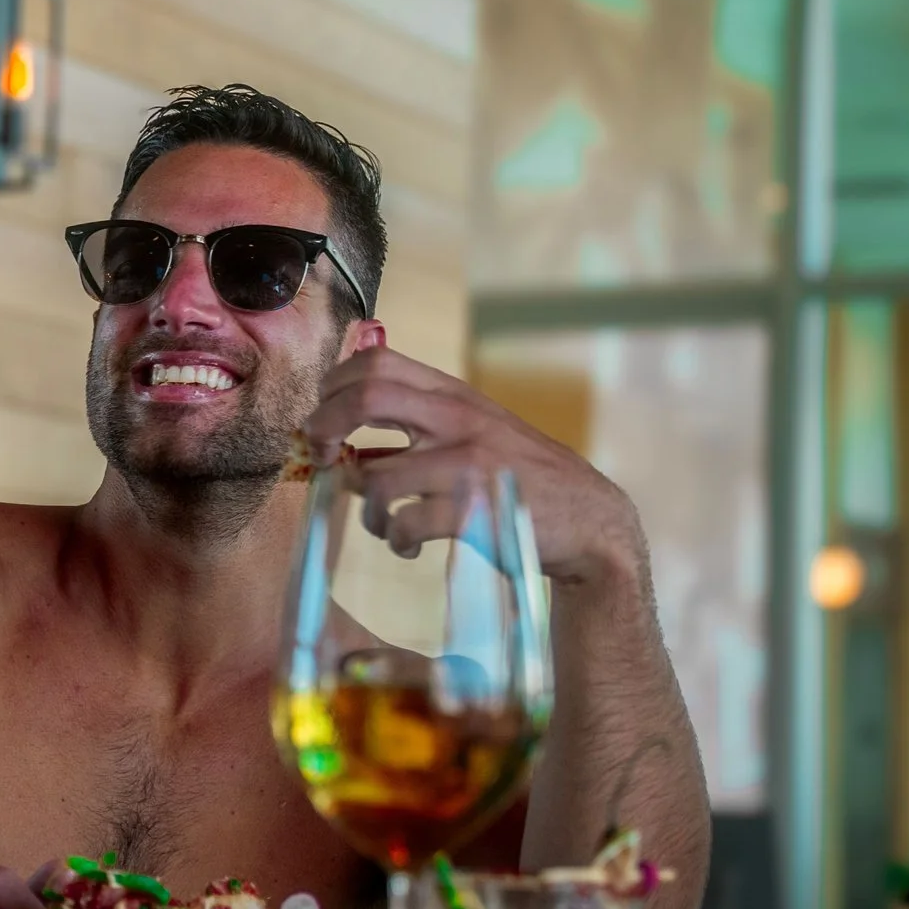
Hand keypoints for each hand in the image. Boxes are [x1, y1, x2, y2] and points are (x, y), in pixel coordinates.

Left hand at [302, 347, 644, 589]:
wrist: (590, 522)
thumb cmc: (519, 478)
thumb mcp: (475, 432)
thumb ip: (419, 422)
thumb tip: (340, 439)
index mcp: (455, 395)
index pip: (376, 362)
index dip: (333, 387)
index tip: (321, 420)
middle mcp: (460, 420)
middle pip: (367, 397)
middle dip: (323, 427)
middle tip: (318, 458)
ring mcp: (468, 465)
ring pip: (376, 479)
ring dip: (366, 510)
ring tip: (383, 524)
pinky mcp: (474, 511)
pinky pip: (405, 524)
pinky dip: (396, 540)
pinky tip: (408, 546)